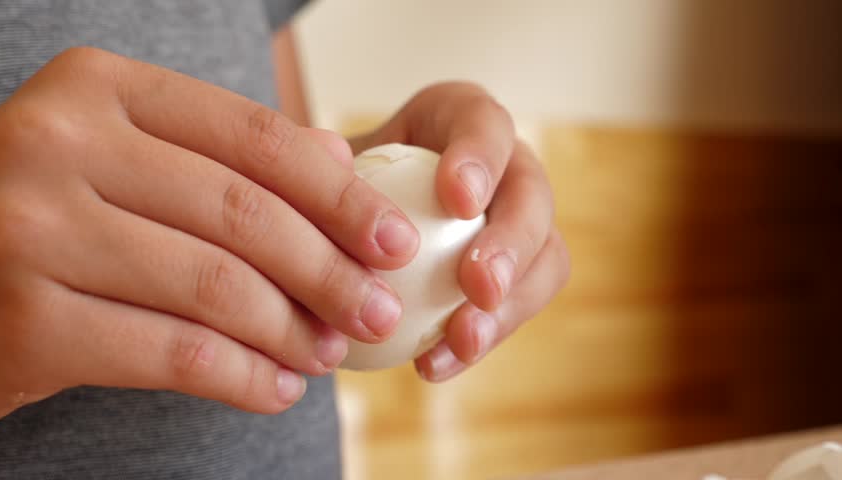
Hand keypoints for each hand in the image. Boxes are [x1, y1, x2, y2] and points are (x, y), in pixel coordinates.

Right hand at [0, 47, 420, 421]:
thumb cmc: (55, 211)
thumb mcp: (132, 155)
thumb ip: (232, 152)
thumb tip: (341, 158)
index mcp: (97, 87)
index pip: (256, 138)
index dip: (342, 195)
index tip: (396, 242)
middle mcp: (57, 143)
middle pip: (244, 214)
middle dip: (329, 272)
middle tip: (376, 310)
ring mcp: (30, 229)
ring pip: (216, 287)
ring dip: (292, 330)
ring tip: (329, 352)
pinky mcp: (25, 322)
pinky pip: (175, 354)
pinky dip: (244, 377)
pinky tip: (278, 387)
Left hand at [349, 82, 569, 381]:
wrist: (349, 229)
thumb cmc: (335, 186)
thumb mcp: (323, 164)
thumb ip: (322, 162)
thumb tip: (331, 161)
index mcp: (460, 120)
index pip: (485, 123)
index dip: (481, 158)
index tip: (456, 201)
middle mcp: (505, 167)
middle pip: (532, 195)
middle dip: (513, 242)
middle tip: (479, 286)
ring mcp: (518, 225)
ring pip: (545, 259)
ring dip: (509, 305)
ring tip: (463, 339)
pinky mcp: (515, 278)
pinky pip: (514, 310)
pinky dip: (480, 340)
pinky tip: (434, 365)